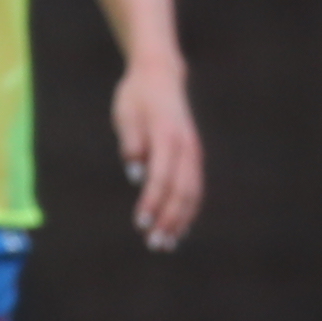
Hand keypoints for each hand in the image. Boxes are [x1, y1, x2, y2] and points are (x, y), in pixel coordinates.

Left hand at [115, 60, 204, 249]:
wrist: (161, 76)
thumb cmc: (136, 97)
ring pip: (192, 193)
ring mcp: (194, 152)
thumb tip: (136, 176)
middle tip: (155, 244)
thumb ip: (132, 144)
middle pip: (181, 191)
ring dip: (181, 221)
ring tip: (167, 244)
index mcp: (167, 137)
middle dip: (169, 220)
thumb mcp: (126, 115)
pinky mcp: (194, 156)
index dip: (152, 202)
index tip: (141, 224)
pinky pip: (195, 188)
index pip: (161, 177)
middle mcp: (186, 148)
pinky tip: (179, 229)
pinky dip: (188, 210)